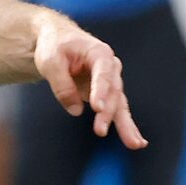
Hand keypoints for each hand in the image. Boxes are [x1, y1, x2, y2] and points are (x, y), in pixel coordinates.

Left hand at [33, 17, 145, 148]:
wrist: (59, 41)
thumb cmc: (54, 47)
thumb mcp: (50, 61)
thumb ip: (62, 84)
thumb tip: (76, 110)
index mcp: (99, 53)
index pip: (102, 74)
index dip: (100, 91)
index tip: (96, 108)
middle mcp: (110, 68)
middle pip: (112, 92)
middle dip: (107, 113)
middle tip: (99, 130)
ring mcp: (110, 82)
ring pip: (119, 104)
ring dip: (124, 125)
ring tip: (135, 144)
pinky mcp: (106, 94)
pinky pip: (117, 111)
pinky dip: (125, 126)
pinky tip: (135, 141)